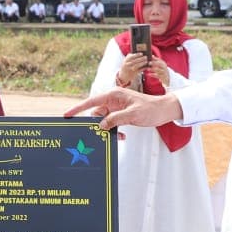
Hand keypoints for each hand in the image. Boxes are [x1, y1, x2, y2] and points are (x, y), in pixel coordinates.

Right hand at [64, 87, 182, 128]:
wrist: (164, 111)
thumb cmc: (151, 108)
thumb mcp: (133, 114)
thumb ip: (115, 119)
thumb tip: (101, 126)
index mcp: (113, 95)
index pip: (91, 101)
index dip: (78, 108)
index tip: (67, 114)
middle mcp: (113, 100)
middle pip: (96, 113)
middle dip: (96, 124)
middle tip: (97, 135)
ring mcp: (116, 108)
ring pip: (103, 120)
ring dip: (107, 130)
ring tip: (117, 136)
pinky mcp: (120, 115)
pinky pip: (111, 124)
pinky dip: (113, 131)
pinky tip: (121, 136)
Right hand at [116, 50, 146, 87]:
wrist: (123, 75)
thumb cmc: (127, 66)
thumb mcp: (126, 61)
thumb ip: (130, 57)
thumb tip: (140, 53)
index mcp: (126, 60)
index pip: (131, 57)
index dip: (137, 55)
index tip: (141, 53)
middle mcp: (127, 65)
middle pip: (135, 61)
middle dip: (141, 59)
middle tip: (146, 57)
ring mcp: (130, 69)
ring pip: (137, 65)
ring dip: (142, 63)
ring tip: (146, 61)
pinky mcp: (134, 73)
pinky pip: (140, 70)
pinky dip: (144, 68)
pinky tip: (147, 66)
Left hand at [146, 56, 171, 84]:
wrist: (167, 77)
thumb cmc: (161, 69)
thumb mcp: (160, 65)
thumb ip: (156, 60)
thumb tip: (152, 55)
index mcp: (163, 63)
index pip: (159, 60)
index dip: (155, 59)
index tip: (150, 58)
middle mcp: (164, 67)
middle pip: (159, 64)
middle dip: (154, 63)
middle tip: (149, 63)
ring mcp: (164, 72)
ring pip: (158, 70)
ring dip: (152, 69)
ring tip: (147, 69)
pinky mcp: (162, 77)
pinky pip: (157, 76)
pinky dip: (152, 75)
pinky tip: (148, 74)